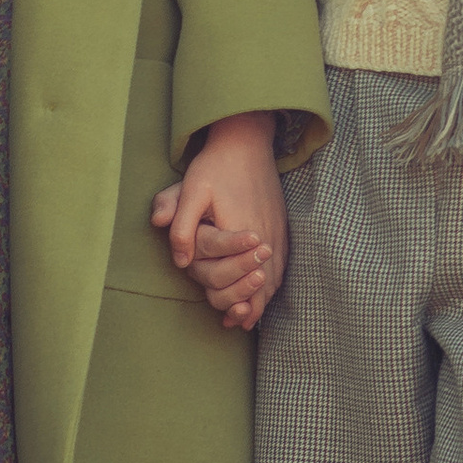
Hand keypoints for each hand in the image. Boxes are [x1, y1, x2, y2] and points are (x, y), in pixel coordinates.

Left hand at [152, 109, 287, 335]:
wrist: (246, 143)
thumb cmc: (215, 167)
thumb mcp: (191, 190)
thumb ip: (182, 224)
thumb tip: (180, 262)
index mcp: (244, 230)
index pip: (241, 276)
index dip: (234, 299)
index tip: (228, 316)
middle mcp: (266, 235)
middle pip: (260, 284)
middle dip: (248, 303)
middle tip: (235, 319)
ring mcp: (277, 232)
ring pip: (274, 278)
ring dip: (261, 299)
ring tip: (246, 317)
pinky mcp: (281, 228)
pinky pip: (281, 265)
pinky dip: (271, 285)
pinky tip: (261, 294)